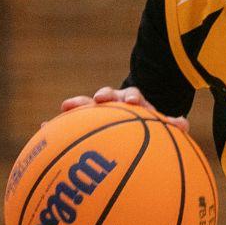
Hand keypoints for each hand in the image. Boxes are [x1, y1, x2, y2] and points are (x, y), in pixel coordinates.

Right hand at [59, 86, 189, 131]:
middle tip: (100, 99)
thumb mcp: (161, 125)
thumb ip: (171, 125)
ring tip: (65, 107)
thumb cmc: (147, 125)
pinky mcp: (82, 119)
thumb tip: (182, 124)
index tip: (132, 102)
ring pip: (86, 105)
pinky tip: (43, 128)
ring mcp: (97, 111)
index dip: (132, 97)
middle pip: (107, 96)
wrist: (133, 122)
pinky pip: (69, 122)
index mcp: (134, 102)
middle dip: (104, 96)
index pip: (132, 95)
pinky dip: (57, 124)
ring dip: (78, 104)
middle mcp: (114, 103)